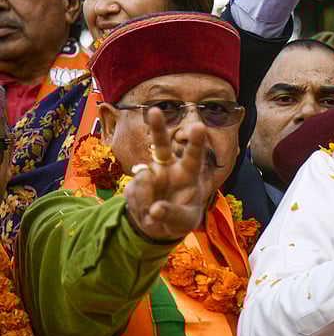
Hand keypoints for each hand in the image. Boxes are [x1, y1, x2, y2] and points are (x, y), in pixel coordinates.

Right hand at [122, 109, 213, 241]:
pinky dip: (139, 207)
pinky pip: (133, 193)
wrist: (159, 225)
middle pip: (161, 145)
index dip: (196, 142)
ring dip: (148, 201)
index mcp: (188, 173)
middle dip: (157, 128)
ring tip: (156, 214)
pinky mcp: (134, 183)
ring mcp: (149, 174)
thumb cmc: (181, 218)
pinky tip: (146, 212)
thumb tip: (155, 210)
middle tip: (154, 110)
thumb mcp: (183, 222)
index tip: (200, 126)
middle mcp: (169, 168)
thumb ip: (172, 215)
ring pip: (143, 181)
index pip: (194, 156)